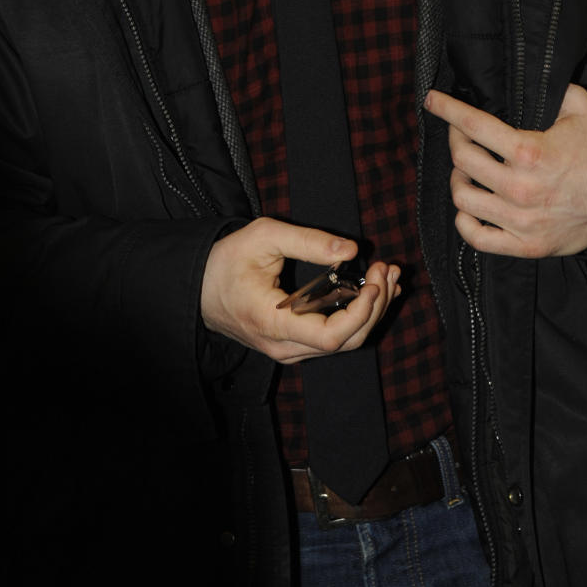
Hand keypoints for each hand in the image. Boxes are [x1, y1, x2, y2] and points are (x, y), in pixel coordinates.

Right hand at [200, 217, 400, 363]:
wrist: (198, 289)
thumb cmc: (227, 261)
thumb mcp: (264, 237)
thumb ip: (308, 241)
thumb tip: (351, 249)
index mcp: (274, 323)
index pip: (331, 336)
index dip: (362, 311)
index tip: (374, 279)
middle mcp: (285, 346)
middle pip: (346, 342)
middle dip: (376, 306)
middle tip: (387, 268)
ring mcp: (290, 350)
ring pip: (344, 344)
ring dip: (372, 311)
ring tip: (389, 276)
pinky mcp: (294, 344)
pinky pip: (334, 338)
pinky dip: (358, 315)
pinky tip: (374, 291)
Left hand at [424, 84, 586, 257]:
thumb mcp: (583, 110)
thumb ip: (554, 88)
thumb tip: (530, 70)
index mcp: (530, 153)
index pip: (474, 126)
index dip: (448, 109)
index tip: (432, 100)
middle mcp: (520, 189)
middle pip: (462, 161)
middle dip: (455, 140)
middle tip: (460, 134)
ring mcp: (521, 222)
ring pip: (462, 198)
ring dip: (458, 179)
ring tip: (467, 170)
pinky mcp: (525, 246)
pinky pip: (476, 237)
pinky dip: (464, 221)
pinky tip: (471, 205)